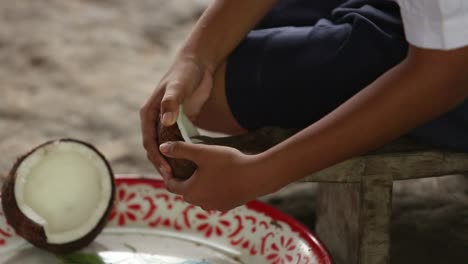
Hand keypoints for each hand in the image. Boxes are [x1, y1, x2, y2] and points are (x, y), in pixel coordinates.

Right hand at [140, 55, 213, 176]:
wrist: (198, 65)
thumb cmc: (185, 74)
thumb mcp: (178, 86)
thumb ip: (171, 102)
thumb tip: (166, 121)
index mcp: (148, 113)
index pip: (149, 141)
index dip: (156, 158)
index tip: (166, 171)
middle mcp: (155, 119)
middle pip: (155, 148)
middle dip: (162, 165)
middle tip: (174, 182)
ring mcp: (166, 122)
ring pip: (166, 148)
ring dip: (171, 162)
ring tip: (182, 178)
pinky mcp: (179, 123)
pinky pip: (177, 142)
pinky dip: (182, 154)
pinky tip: (192, 165)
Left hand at [159, 141, 273, 210]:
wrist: (257, 177)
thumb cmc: (228, 163)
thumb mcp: (202, 152)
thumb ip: (180, 149)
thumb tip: (161, 147)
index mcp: (190, 191)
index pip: (171, 185)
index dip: (168, 174)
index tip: (171, 162)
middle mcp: (200, 203)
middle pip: (185, 191)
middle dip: (184, 178)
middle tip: (186, 163)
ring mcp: (215, 206)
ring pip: (200, 195)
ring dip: (199, 184)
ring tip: (203, 169)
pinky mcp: (227, 206)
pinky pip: (214, 197)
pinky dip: (212, 188)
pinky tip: (220, 175)